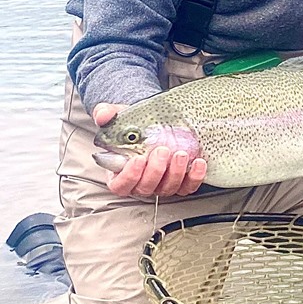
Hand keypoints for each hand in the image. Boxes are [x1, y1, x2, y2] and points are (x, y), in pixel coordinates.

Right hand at [92, 103, 206, 196]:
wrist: (155, 122)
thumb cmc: (132, 124)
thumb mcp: (118, 116)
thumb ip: (106, 114)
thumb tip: (103, 114)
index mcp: (120, 173)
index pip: (121, 185)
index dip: (129, 175)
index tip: (138, 158)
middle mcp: (141, 183)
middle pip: (146, 188)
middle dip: (155, 171)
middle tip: (162, 150)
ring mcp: (162, 184)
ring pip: (168, 188)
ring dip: (176, 173)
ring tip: (181, 153)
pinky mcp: (182, 181)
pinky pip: (188, 186)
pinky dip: (195, 177)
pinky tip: (199, 162)